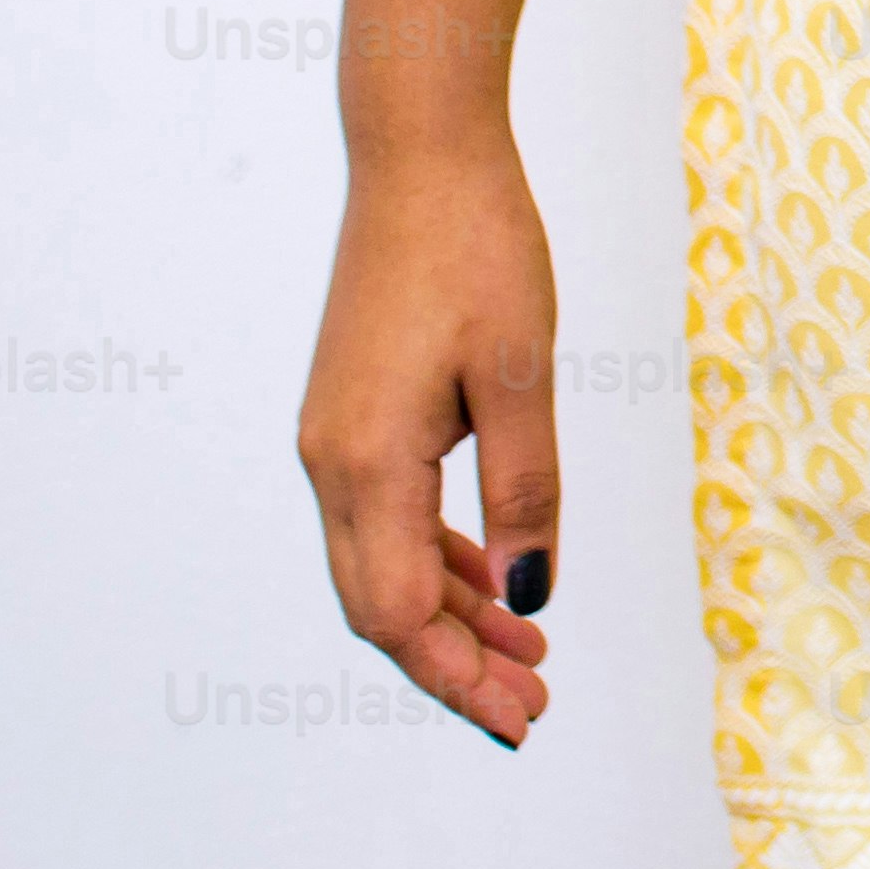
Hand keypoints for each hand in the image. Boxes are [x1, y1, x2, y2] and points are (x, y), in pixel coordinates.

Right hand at [295, 135, 565, 746]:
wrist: (421, 154)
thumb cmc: (477, 249)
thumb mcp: (523, 374)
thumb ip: (525, 490)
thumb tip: (531, 596)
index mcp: (368, 463)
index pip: (402, 614)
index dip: (459, 676)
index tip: (523, 714)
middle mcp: (334, 463)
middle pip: (384, 607)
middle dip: (456, 664)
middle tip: (535, 702)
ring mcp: (336, 440)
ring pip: (387, 565)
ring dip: (453, 614)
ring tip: (529, 652)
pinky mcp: (354, 414)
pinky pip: (391, 517)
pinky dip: (443, 558)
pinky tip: (496, 576)